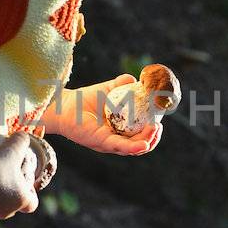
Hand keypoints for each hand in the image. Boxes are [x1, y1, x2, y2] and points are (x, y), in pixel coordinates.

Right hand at [0, 133, 39, 217]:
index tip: (24, 182)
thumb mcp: (13, 146)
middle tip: (6, 174)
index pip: (32, 204)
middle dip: (12, 191)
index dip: (30, 193)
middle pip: (13, 204)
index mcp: (20, 199)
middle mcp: (6, 210)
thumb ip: (22, 141)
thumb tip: (23, 137)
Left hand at [43, 77, 162, 155]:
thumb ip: (122, 84)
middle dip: (154, 138)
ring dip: (148, 141)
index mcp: (121, 130)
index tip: (161, 119)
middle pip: (141, 144)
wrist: (66, 104)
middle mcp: (117, 139)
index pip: (142, 134)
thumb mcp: (108, 90)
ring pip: (133, 148)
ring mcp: (110, 143)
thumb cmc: (86, 99)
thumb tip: (136, 78)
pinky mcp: (102, 143)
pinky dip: (133, 147)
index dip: (153, 130)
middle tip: (158, 126)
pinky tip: (144, 143)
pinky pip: (120, 147)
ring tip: (155, 130)